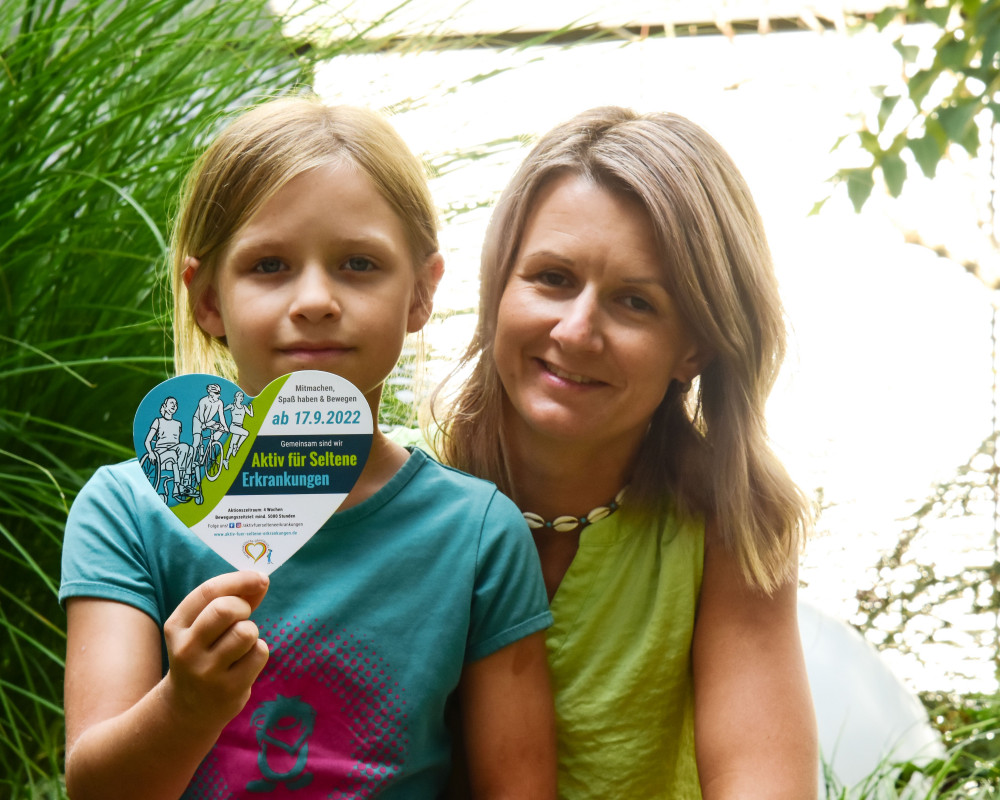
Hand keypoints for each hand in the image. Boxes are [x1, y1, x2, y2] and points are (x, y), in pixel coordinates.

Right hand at [160, 571, 269, 730]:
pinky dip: (258, 652)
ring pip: (246, 632)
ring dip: (252, 631)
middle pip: (226, 609)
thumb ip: (232, 599)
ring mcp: (206, 672)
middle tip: (242, 617)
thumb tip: (261, 580)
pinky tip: (244, 663)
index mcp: (176, 626)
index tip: (262, 578)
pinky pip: (259, 653)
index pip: (209, 592)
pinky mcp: (229, 689)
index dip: (240, 580)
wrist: (187, 708)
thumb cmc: (203, 653)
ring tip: (241, 643)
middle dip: (243, 607)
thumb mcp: (203, 626)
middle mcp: (187, 648)